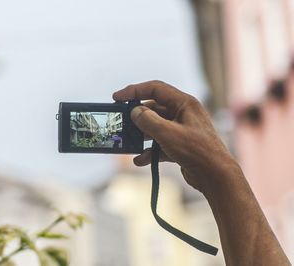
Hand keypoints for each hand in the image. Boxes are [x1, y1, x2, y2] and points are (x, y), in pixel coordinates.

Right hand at [113, 80, 236, 192]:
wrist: (216, 176)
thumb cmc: (197, 151)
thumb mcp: (168, 133)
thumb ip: (148, 120)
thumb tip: (134, 112)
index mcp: (184, 103)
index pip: (155, 89)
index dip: (134, 91)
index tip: (117, 97)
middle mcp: (183, 114)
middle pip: (153, 109)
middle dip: (136, 116)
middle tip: (121, 122)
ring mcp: (182, 130)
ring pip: (155, 127)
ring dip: (141, 135)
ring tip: (128, 142)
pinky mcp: (180, 146)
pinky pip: (160, 144)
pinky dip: (149, 151)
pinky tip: (140, 160)